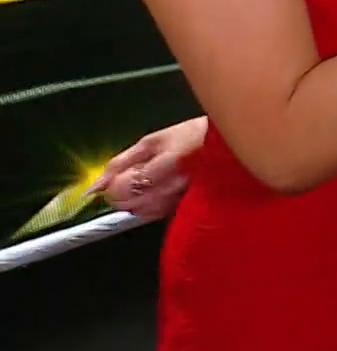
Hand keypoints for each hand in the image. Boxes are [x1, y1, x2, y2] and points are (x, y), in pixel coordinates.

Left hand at [90, 117, 207, 220]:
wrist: (229, 145)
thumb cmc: (192, 136)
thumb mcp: (152, 141)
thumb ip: (120, 163)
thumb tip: (94, 186)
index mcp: (164, 165)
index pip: (121, 190)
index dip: (114, 185)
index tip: (118, 177)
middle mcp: (174, 188)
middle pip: (129, 205)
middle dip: (125, 193)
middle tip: (136, 176)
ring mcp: (182, 202)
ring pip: (142, 214)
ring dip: (139, 200)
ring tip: (152, 181)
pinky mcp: (188, 210)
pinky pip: (158, 215)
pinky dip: (153, 205)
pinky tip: (163, 190)